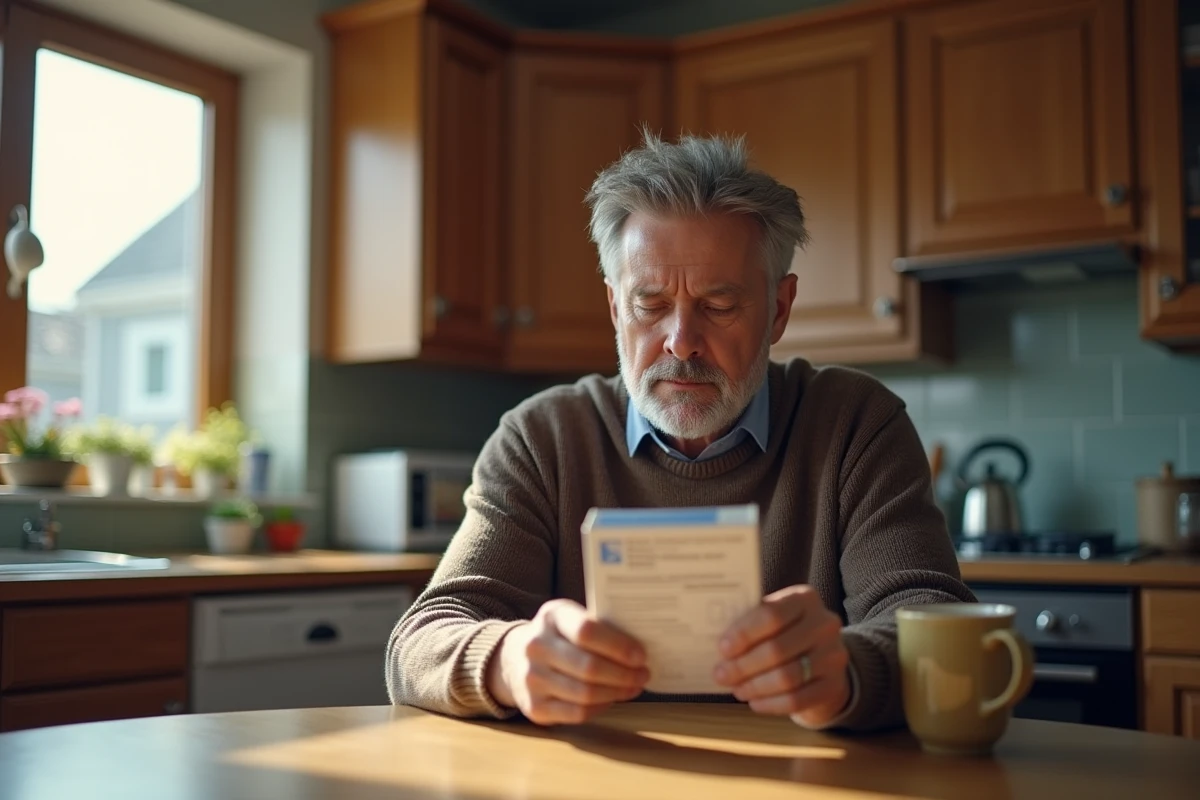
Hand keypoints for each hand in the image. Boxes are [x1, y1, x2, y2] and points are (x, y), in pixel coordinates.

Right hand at [486, 599, 649, 725]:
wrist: (514, 659)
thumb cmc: (559, 637)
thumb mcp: (571, 619)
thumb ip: (599, 628)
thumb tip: (640, 650)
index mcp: (552, 616)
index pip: (586, 631)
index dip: (618, 646)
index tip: (641, 655)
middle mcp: (536, 647)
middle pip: (589, 667)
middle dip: (624, 674)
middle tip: (644, 674)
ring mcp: (532, 679)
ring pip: (586, 694)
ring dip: (617, 693)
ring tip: (633, 686)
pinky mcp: (534, 707)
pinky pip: (577, 713)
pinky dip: (602, 707)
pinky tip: (612, 698)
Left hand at [712, 585, 850, 726]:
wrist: (824, 659)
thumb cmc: (786, 634)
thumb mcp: (773, 620)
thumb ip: (751, 623)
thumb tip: (716, 642)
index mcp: (804, 598)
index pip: (772, 614)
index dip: (745, 633)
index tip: (722, 648)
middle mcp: (825, 624)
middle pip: (778, 649)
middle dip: (744, 665)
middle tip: (721, 675)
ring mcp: (834, 656)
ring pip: (788, 677)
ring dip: (755, 686)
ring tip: (737, 689)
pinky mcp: (834, 685)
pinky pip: (798, 700)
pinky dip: (771, 704)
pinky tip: (755, 702)